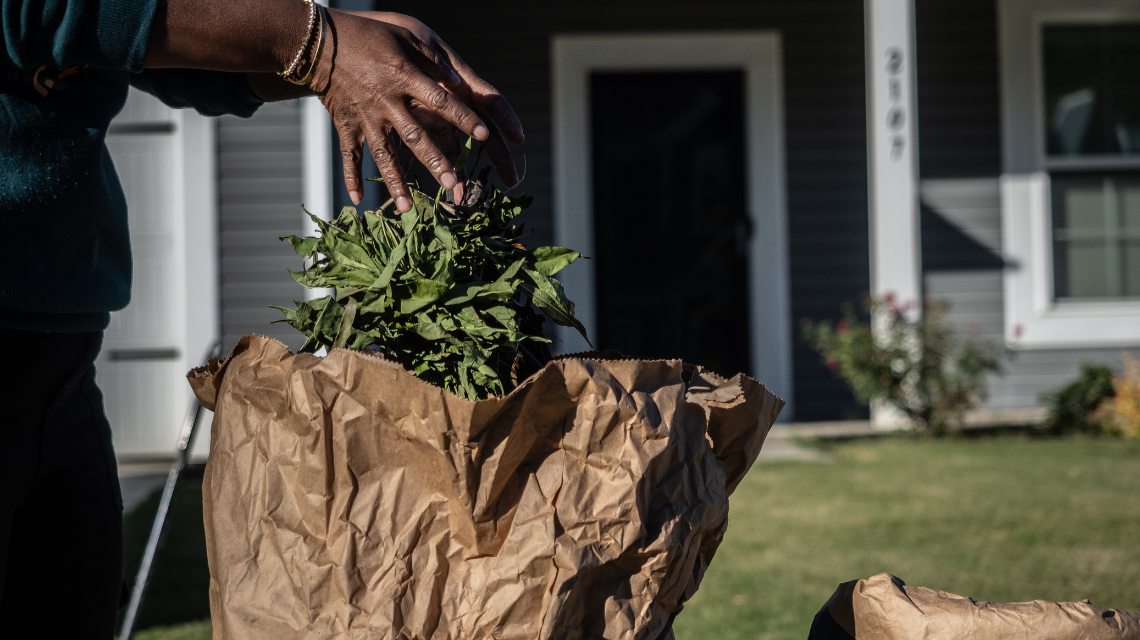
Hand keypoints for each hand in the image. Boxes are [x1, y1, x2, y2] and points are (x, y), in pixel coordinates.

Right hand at [311, 10, 522, 210]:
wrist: (317, 41)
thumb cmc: (367, 34)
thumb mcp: (404, 35)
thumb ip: (432, 59)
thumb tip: (458, 81)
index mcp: (404, 77)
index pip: (441, 101)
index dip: (463, 118)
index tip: (484, 135)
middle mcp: (386, 101)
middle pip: (415, 136)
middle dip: (433, 161)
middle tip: (451, 183)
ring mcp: (364, 116)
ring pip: (383, 154)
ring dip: (395, 181)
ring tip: (407, 207)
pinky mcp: (345, 124)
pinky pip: (350, 155)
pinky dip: (352, 177)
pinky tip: (358, 200)